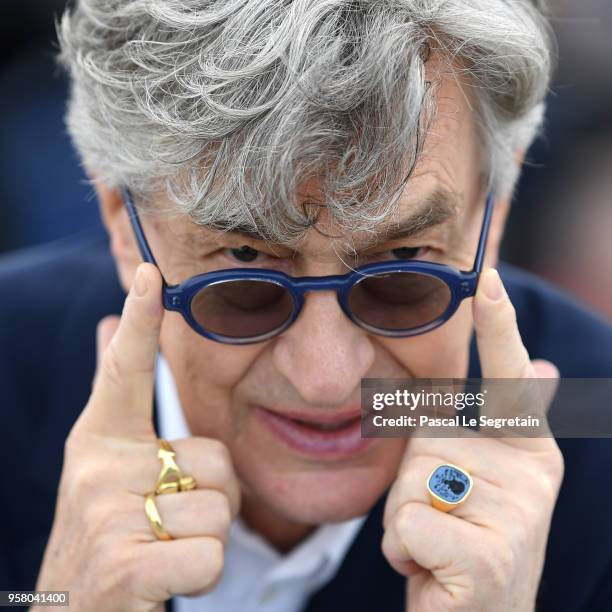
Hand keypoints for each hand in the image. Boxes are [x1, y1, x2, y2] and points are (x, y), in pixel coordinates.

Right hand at [34, 264, 240, 611]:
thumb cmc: (108, 538)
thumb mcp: (107, 468)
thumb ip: (118, 404)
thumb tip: (106, 325)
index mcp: (99, 440)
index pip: (124, 370)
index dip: (138, 319)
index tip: (149, 271)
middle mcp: (98, 469)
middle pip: (217, 459)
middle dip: (211, 498)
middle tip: (167, 524)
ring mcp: (108, 517)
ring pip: (222, 508)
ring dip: (207, 537)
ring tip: (163, 550)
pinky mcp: (126, 568)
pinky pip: (212, 554)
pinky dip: (202, 574)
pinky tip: (163, 582)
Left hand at [381, 268, 563, 611]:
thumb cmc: (470, 544)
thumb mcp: (484, 480)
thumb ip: (505, 422)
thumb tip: (547, 365)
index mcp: (529, 448)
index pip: (508, 377)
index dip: (498, 325)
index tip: (488, 277)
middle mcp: (532, 473)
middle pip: (422, 440)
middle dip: (411, 485)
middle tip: (442, 524)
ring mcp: (514, 514)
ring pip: (406, 483)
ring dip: (405, 521)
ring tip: (438, 548)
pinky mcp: (486, 556)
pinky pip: (403, 523)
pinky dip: (402, 551)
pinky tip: (433, 572)